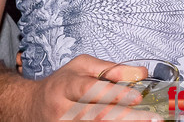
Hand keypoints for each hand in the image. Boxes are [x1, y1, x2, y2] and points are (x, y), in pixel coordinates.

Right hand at [29, 54, 150, 121]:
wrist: (31, 107)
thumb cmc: (61, 85)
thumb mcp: (81, 67)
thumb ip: (111, 69)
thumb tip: (141, 73)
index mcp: (66, 85)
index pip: (91, 89)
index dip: (114, 94)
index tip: (138, 97)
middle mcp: (63, 109)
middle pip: (97, 115)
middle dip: (127, 117)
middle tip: (152, 118)